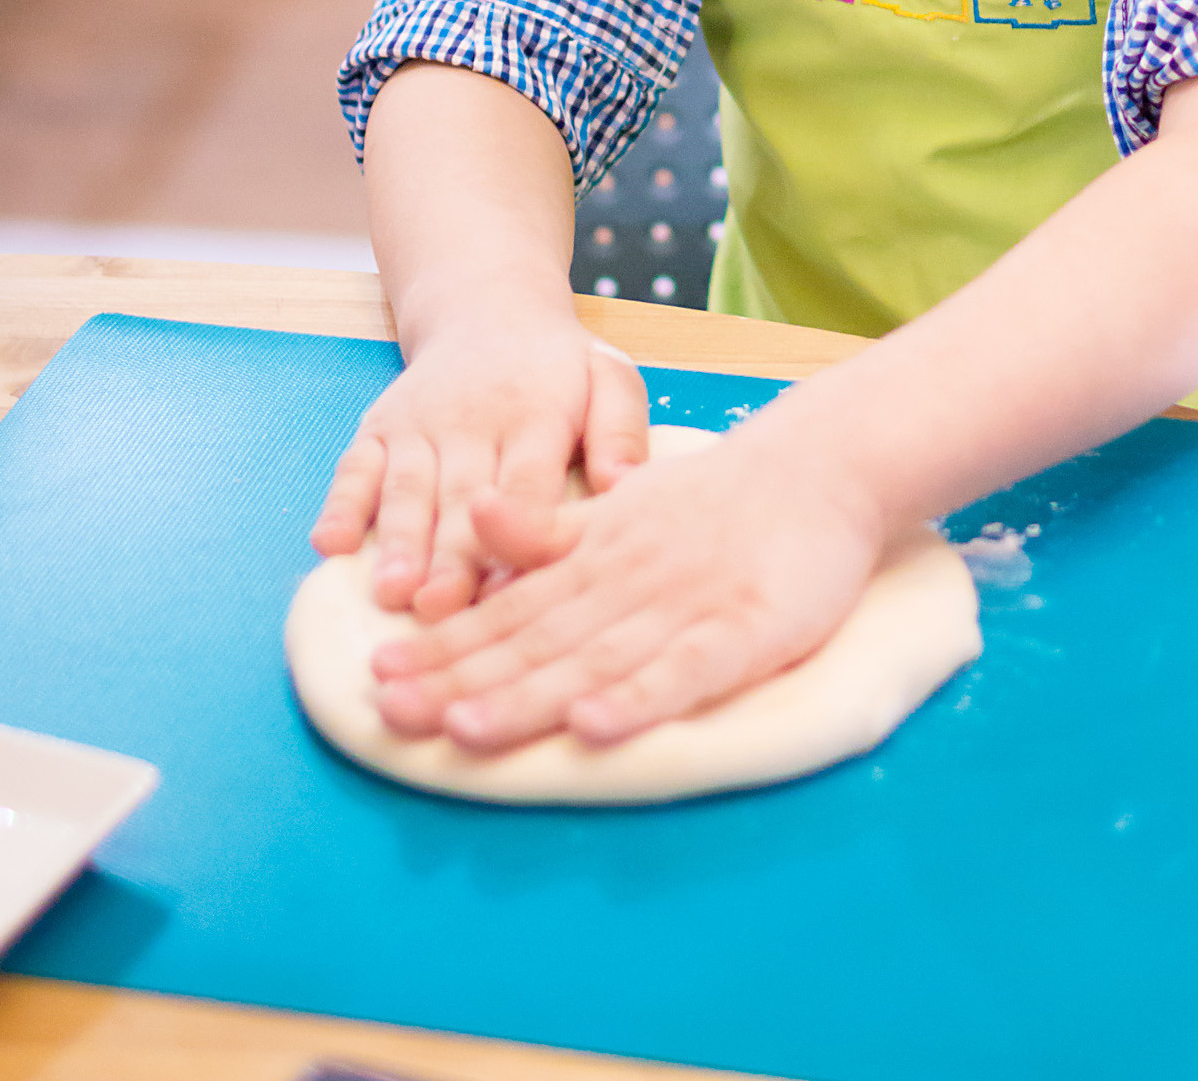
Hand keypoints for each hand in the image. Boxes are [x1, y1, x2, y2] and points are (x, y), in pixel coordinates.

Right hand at [310, 305, 649, 622]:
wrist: (487, 310)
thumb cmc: (558, 368)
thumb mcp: (607, 378)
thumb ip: (620, 431)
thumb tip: (625, 488)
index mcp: (537, 414)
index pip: (527, 480)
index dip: (516, 529)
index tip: (509, 582)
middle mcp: (473, 420)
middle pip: (462, 496)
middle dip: (450, 554)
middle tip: (441, 609)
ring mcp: (419, 425)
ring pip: (406, 489)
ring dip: (398, 541)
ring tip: (392, 592)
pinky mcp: (379, 429)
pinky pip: (354, 468)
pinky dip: (340, 505)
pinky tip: (330, 545)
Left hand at [368, 423, 885, 753]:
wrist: (820, 467)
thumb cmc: (715, 499)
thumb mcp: (620, 507)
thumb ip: (549, 534)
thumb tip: (474, 521)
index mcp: (594, 558)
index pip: (506, 611)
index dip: (443, 647)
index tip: (377, 677)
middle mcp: (625, 582)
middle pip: (533, 641)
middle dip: (460, 681)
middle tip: (391, 713)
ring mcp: (683, 606)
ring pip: (593, 658)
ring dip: (529, 696)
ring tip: (465, 730)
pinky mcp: (742, 630)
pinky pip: (683, 671)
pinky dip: (637, 699)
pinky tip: (594, 726)